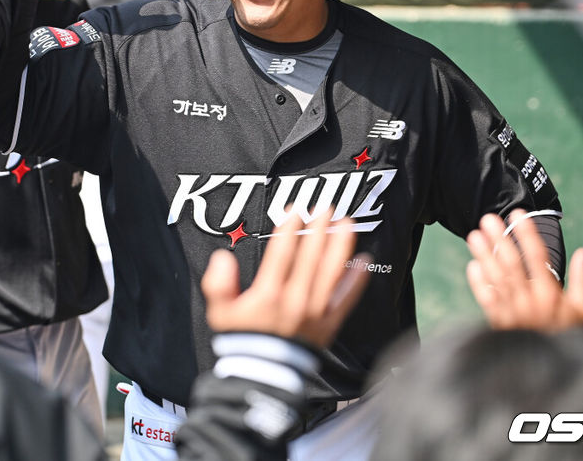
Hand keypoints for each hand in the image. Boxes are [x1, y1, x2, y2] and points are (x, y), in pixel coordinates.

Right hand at [201, 211, 370, 347]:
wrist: (264, 374)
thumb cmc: (242, 341)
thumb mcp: (220, 313)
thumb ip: (219, 284)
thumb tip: (222, 257)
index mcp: (268, 294)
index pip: (282, 253)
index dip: (289, 228)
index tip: (296, 210)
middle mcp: (294, 300)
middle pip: (311, 256)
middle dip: (319, 228)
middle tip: (325, 207)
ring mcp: (315, 312)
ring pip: (331, 272)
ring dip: (340, 245)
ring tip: (347, 223)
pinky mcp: (329, 324)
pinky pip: (346, 298)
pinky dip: (356, 279)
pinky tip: (364, 261)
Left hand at [466, 210, 582, 330]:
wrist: (552, 375)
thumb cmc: (569, 337)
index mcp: (551, 294)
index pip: (538, 257)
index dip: (527, 234)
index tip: (518, 214)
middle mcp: (530, 301)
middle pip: (512, 263)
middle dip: (499, 239)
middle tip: (488, 218)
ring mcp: (512, 312)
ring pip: (496, 278)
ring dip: (484, 255)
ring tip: (474, 235)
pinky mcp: (498, 323)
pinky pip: (486, 299)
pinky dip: (478, 282)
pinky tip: (472, 265)